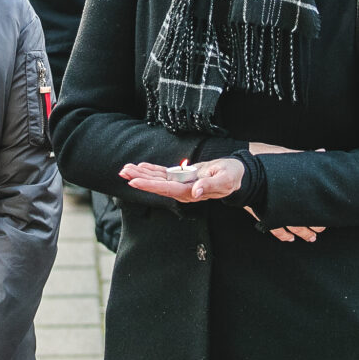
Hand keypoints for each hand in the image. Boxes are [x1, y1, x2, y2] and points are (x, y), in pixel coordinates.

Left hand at [119, 158, 243, 201]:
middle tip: (123, 172)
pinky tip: (141, 167)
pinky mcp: (183, 177)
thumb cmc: (232, 176)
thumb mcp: (226, 179)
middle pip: (158, 185)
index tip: (134, 181)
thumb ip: (212, 185)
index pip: (167, 189)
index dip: (150, 185)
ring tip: (126, 169)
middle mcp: (183, 190)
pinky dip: (152, 170)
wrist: (235, 175)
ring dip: (142, 174)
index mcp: (192, 192)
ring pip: (158, 179)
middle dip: (140, 179)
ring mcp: (182, 184)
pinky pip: (164, 173)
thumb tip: (196, 192)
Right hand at [241, 143, 325, 241]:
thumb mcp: (281, 154)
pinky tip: (288, 237)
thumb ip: (300, 155)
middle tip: (320, 229)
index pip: (302, 206)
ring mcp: (267, 208)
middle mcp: (276, 201)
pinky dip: (281, 233)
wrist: (235, 163)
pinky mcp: (258, 210)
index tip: (324, 219)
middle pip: (296, 219)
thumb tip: (321, 152)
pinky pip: (271, 226)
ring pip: (286, 226)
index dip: (314, 215)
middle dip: (309, 226)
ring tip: (310, 237)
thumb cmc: (257, 157)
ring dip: (299, 232)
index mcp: (283, 189)